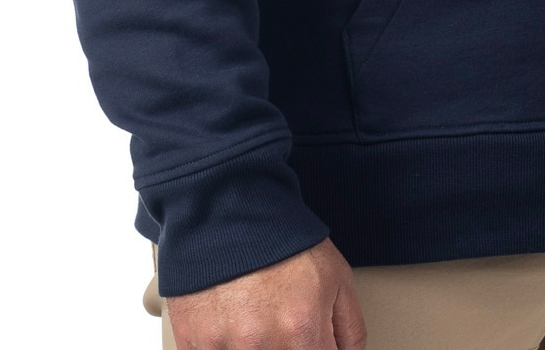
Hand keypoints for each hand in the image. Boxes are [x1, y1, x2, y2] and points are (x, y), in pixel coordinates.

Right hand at [162, 236, 367, 348]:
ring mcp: (224, 345)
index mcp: (301, 330)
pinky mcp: (194, 340)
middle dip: (288, 344)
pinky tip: (232, 320)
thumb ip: (349, 328)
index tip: (310, 336)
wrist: (228, 208)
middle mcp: (262, 344)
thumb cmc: (280, 238)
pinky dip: (225, 343)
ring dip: (255, 344)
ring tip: (255, 314)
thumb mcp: (337, 275)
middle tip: (282, 318)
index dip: (318, 348)